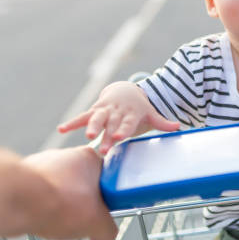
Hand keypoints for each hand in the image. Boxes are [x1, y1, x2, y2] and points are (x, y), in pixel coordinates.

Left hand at [22, 146, 117, 239]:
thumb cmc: (59, 202)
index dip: (104, 198)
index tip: (101, 213)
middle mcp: (68, 154)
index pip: (105, 177)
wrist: (20, 202)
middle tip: (80, 219)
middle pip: (81, 182)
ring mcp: (45, 162)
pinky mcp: (24, 174)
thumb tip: (106, 236)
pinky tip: (41, 217)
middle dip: (81, 201)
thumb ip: (107, 229)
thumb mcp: (97, 223)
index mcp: (91, 158)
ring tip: (57, 220)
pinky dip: (40, 204)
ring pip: (58, 186)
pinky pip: (38, 191)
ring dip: (59, 203)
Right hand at [58, 81, 179, 153]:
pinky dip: (72, 122)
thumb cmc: (139, 108)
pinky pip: (82, 116)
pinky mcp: (94, 110)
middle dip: (106, 136)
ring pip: (96, 118)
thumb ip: (162, 122)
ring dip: (90, 127)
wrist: (125, 90)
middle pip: (111, 124)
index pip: (127, 123)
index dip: (123, 129)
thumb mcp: (150, 113)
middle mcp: (116, 111)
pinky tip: (60, 129)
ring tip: (86, 138)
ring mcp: (104, 110)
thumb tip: (178, 127)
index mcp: (130, 113)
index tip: (118, 137)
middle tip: (103, 149)